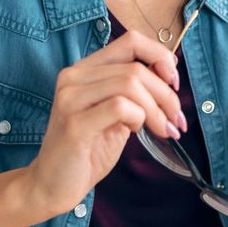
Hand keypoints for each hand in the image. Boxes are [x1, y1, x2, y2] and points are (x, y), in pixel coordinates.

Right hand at [26, 30, 184, 214]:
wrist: (52, 185)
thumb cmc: (87, 150)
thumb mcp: (116, 115)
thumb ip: (135, 93)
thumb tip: (170, 75)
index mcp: (85, 70)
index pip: (130, 41)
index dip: (160, 56)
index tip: (174, 82)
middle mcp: (74, 76)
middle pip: (136, 67)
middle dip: (166, 94)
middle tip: (176, 120)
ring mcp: (70, 98)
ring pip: (130, 84)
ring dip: (156, 109)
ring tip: (162, 129)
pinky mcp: (74, 123)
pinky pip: (120, 107)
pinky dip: (139, 118)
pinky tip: (135, 132)